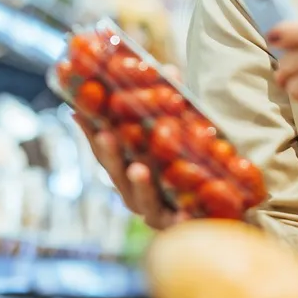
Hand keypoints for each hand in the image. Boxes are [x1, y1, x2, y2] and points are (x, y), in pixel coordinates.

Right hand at [73, 62, 187, 232]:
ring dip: (139, 185)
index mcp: (128, 170)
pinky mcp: (180, 227)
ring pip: (142, 201)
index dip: (89, 130)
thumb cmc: (189, 169)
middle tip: (105, 134)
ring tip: (138, 169)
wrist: (220, 212)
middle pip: (117, 175)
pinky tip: (184, 212)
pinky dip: (180, 218)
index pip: (103, 149)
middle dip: (110, 155)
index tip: (77, 108)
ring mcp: (156, 213)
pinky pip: (180, 224)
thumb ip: (171, 107)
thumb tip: (168, 69)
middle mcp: (135, 193)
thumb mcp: (178, 135)